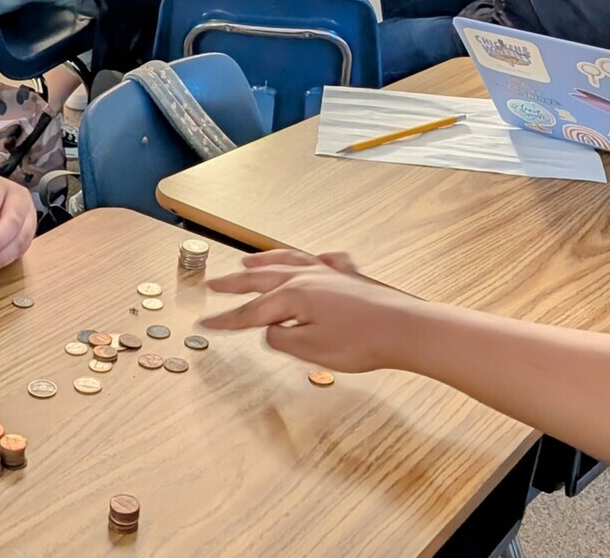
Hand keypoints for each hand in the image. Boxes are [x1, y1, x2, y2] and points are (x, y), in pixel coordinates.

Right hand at [198, 250, 422, 372]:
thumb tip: (271, 331)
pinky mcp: (347, 277)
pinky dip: (308, 259)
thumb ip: (283, 339)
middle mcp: (306, 277)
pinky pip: (320, 261)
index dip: (225, 321)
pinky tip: (312, 260)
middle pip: (261, 280)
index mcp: (292, 296)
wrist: (404, 329)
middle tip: (212, 285)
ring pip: (287, 261)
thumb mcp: (311, 350)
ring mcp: (327, 274)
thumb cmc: (361, 341)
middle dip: (234, 285)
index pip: (250, 313)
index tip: (205, 326)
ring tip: (246, 263)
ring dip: (263, 263)